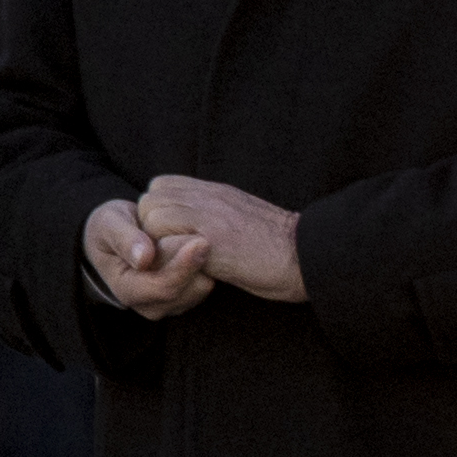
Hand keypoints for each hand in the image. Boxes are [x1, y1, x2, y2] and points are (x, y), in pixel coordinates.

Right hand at [79, 198, 207, 319]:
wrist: (121, 236)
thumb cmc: (112, 228)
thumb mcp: (109, 224)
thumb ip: (124, 239)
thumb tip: (143, 259)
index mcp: (127, 290)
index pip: (162, 288)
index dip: (182, 267)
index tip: (200, 242)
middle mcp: (150, 305)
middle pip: (187, 291)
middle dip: (197, 264)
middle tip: (203, 234)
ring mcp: (171, 304)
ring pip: (201, 289)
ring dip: (204, 265)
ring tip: (194, 238)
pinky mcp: (188, 298)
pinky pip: (207, 284)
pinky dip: (208, 267)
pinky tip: (200, 248)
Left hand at [131, 175, 304, 305]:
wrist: (307, 257)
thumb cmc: (280, 248)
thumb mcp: (243, 217)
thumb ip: (214, 213)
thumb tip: (190, 225)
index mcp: (216, 191)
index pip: (161, 187)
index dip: (161, 212)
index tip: (177, 236)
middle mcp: (208, 196)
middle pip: (150, 201)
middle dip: (154, 228)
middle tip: (175, 252)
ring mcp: (208, 214)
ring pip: (152, 218)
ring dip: (159, 243)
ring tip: (182, 261)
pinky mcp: (208, 238)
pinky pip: (164, 242)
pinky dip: (168, 258)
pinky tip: (191, 270)